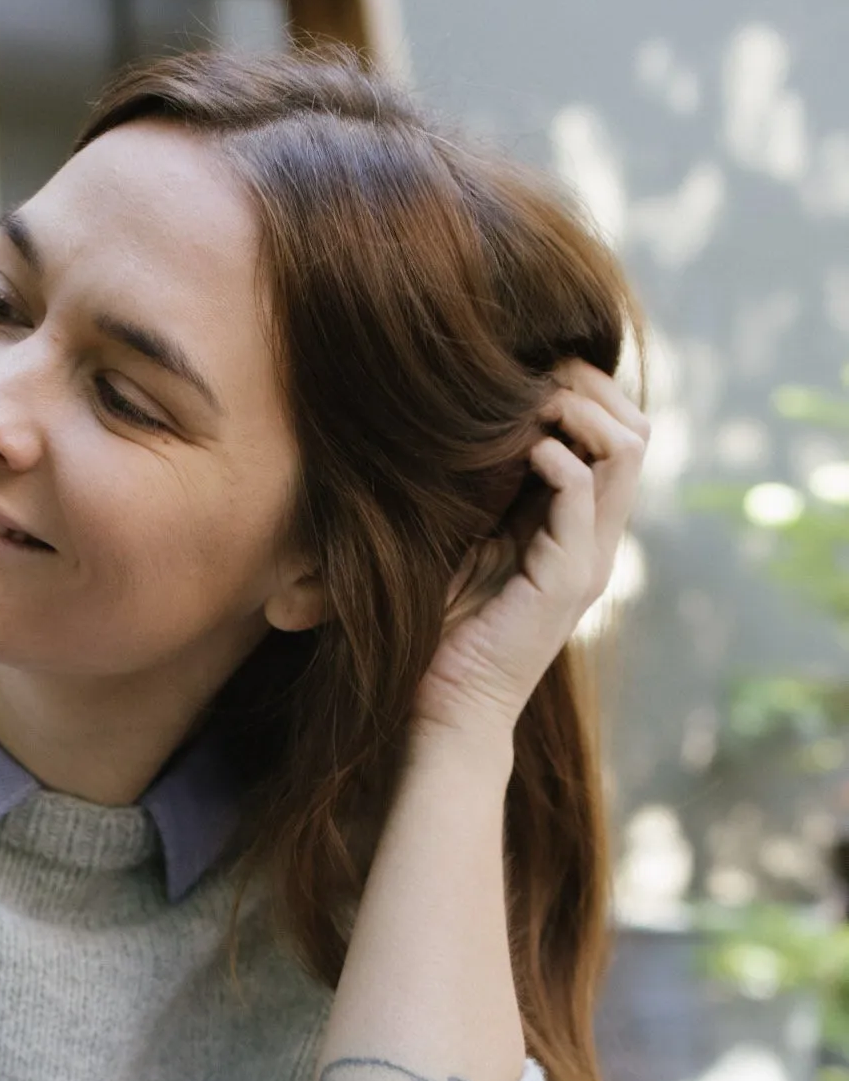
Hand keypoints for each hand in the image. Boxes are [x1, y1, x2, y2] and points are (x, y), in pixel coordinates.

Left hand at [413, 359, 649, 744]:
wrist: (447, 708)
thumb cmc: (444, 632)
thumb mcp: (468, 544)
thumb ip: (490, 495)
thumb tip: (475, 428)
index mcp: (579, 530)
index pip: (616, 435)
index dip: (585, 391)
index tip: (529, 372)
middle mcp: (597, 540)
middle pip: (635, 430)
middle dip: (590, 386)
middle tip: (536, 372)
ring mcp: (589, 559)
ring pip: (625, 450)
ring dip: (580, 411)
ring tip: (532, 404)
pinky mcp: (568, 578)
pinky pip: (583, 492)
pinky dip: (557, 457)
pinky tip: (522, 450)